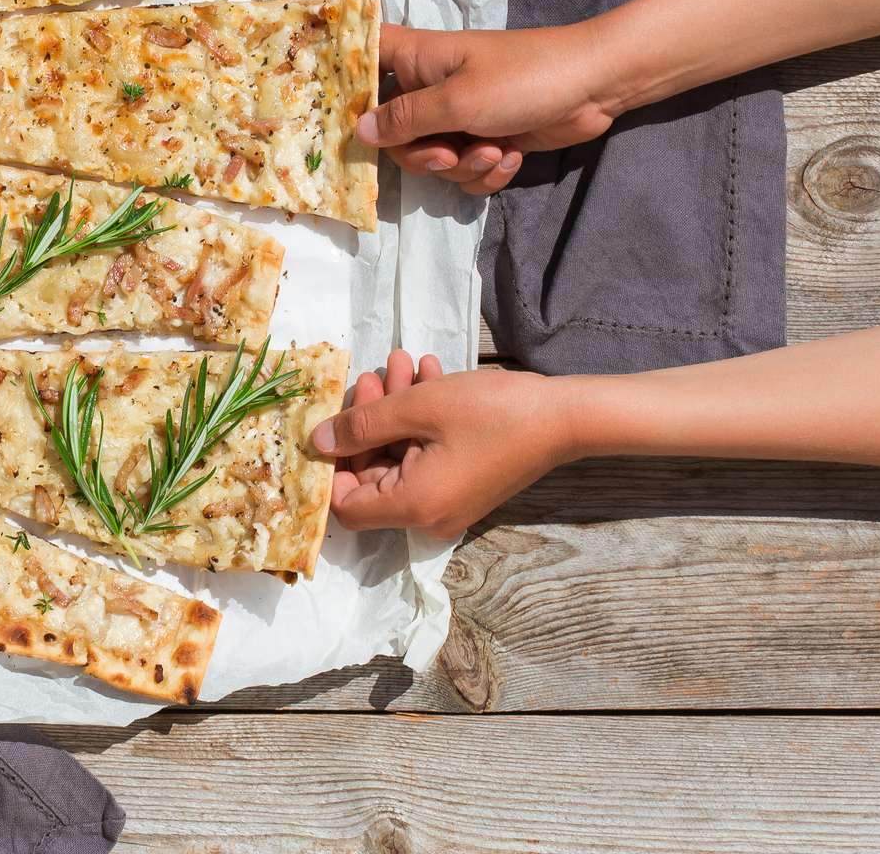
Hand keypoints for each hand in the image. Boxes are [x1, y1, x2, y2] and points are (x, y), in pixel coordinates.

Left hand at [311, 351, 576, 538]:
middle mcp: (428, 517)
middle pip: (371, 474)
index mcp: (413, 507)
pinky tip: (427, 375)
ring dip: (395, 410)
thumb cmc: (492, 412)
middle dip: (370, 420)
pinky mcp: (462, 486)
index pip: (345, 505)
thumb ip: (361, 426)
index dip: (333, 463)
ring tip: (404, 363)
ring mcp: (447, 503)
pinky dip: (420, 420)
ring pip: (398, 458)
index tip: (336, 419)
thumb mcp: (417, 408)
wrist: (563, 417)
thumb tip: (316, 442)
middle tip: (379, 372)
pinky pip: (424, 457)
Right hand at [359, 23, 621, 195]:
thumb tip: (357, 131)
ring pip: (431, 157)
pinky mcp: (487, 138)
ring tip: (496, 151)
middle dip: (422, 154)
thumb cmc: (524, 77)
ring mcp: (460, 114)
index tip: (342, 115)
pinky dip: (487, 171)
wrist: (596, 86)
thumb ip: (404, 120)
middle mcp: (431, 86)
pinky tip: (512, 157)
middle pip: (393, 132)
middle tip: (448, 154)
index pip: (363, 57)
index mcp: (417, 60)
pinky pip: (465, 169)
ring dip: (462, 165)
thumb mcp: (457, 101)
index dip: (345, 82)